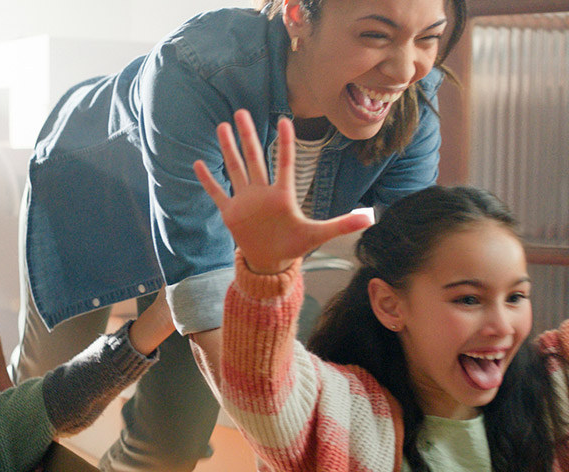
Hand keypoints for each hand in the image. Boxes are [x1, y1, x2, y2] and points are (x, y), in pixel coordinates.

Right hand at [194, 109, 373, 273]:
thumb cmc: (294, 245)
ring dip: (228, 149)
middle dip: (247, 136)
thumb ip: (341, 225)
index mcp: (282, 195)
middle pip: (254, 158)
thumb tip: (370, 219)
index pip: (285, 163)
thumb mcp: (318, 235)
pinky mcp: (230, 213)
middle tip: (241, 112)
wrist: (270, 261)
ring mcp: (244, 201)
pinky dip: (207, 180)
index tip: (284, 120)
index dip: (285, 142)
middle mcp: (262, 192)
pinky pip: (217, 192)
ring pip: (235, 169)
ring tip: (222, 126)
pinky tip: (198, 164)